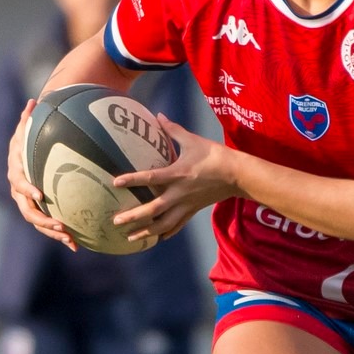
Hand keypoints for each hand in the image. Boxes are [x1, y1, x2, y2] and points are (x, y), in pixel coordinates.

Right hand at [6, 98, 75, 250]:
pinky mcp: (39, 209)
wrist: (27, 151)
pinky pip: (48, 224)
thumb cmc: (31, 136)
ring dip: (52, 232)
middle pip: (27, 209)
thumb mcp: (29, 127)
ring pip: (37, 222)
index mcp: (17, 171)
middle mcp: (20, 190)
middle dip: (43, 219)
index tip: (40, 194)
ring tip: (71, 240)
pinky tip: (77, 245)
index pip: (19, 182)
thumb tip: (33, 102)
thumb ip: (29, 119)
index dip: (28, 189)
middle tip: (59, 224)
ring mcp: (28, 202)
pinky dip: (60, 235)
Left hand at [110, 114, 242, 241]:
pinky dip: (166, 232)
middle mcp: (179, 193)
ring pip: (164, 223)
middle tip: (115, 221)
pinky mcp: (193, 210)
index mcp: (177, 174)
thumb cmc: (214, 155)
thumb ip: (173, 130)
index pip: (150, 178)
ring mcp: (186, 205)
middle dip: (134, 216)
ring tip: (130, 238)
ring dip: (146, 231)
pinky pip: (177, 224)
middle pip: (153, 209)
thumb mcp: (193, 141)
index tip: (115, 182)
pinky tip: (157, 238)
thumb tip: (159, 115)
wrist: (237, 174)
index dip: (132, 180)